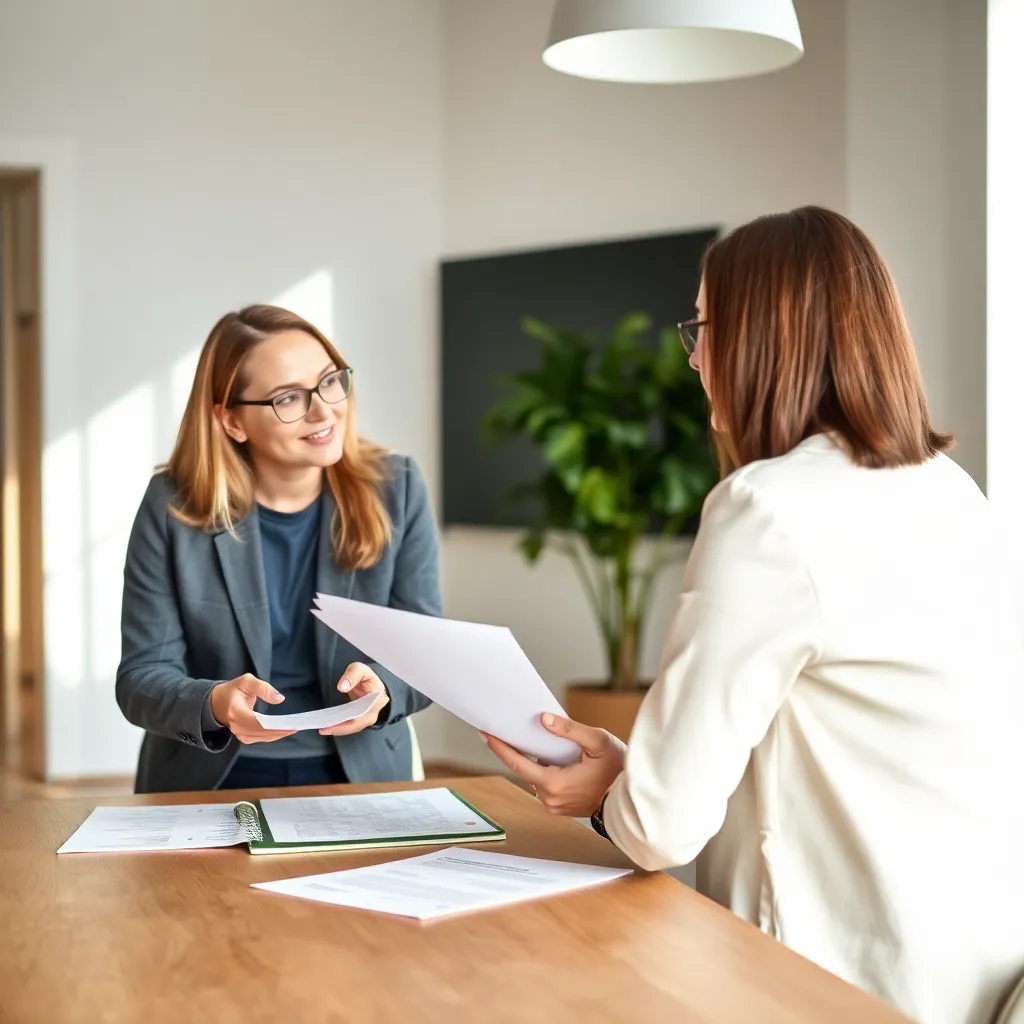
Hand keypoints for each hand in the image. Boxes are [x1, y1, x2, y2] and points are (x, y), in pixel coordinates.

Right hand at [209, 673, 296, 744]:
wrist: (216, 703)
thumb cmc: (232, 690)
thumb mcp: (246, 681)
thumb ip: (263, 688)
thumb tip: (280, 699)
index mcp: (236, 711)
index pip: (257, 722)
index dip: (274, 725)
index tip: (290, 724)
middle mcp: (236, 726)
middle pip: (261, 732)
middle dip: (280, 730)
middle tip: (298, 725)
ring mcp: (239, 733)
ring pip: (262, 737)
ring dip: (279, 734)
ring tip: (294, 728)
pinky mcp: (243, 737)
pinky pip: (260, 738)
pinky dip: (273, 735)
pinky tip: (284, 731)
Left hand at [318, 662, 389, 736]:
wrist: (371, 683)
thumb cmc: (366, 676)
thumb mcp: (359, 669)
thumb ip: (352, 675)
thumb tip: (342, 687)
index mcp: (377, 699)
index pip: (363, 712)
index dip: (349, 717)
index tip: (333, 718)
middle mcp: (374, 712)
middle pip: (357, 724)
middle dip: (340, 728)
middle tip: (322, 729)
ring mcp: (368, 718)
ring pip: (353, 728)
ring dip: (338, 730)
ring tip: (323, 730)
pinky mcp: (362, 721)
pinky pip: (351, 727)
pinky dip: (340, 728)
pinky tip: (328, 728)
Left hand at [481, 713, 626, 816]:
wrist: (632, 799)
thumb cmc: (618, 770)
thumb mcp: (597, 741)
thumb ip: (569, 730)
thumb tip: (544, 720)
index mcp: (554, 784)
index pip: (517, 763)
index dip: (499, 747)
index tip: (485, 733)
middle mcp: (549, 799)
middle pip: (525, 769)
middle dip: (520, 749)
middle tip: (513, 727)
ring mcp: (554, 805)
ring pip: (536, 776)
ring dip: (537, 761)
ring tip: (543, 742)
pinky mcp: (560, 807)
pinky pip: (545, 785)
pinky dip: (546, 770)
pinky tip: (554, 758)